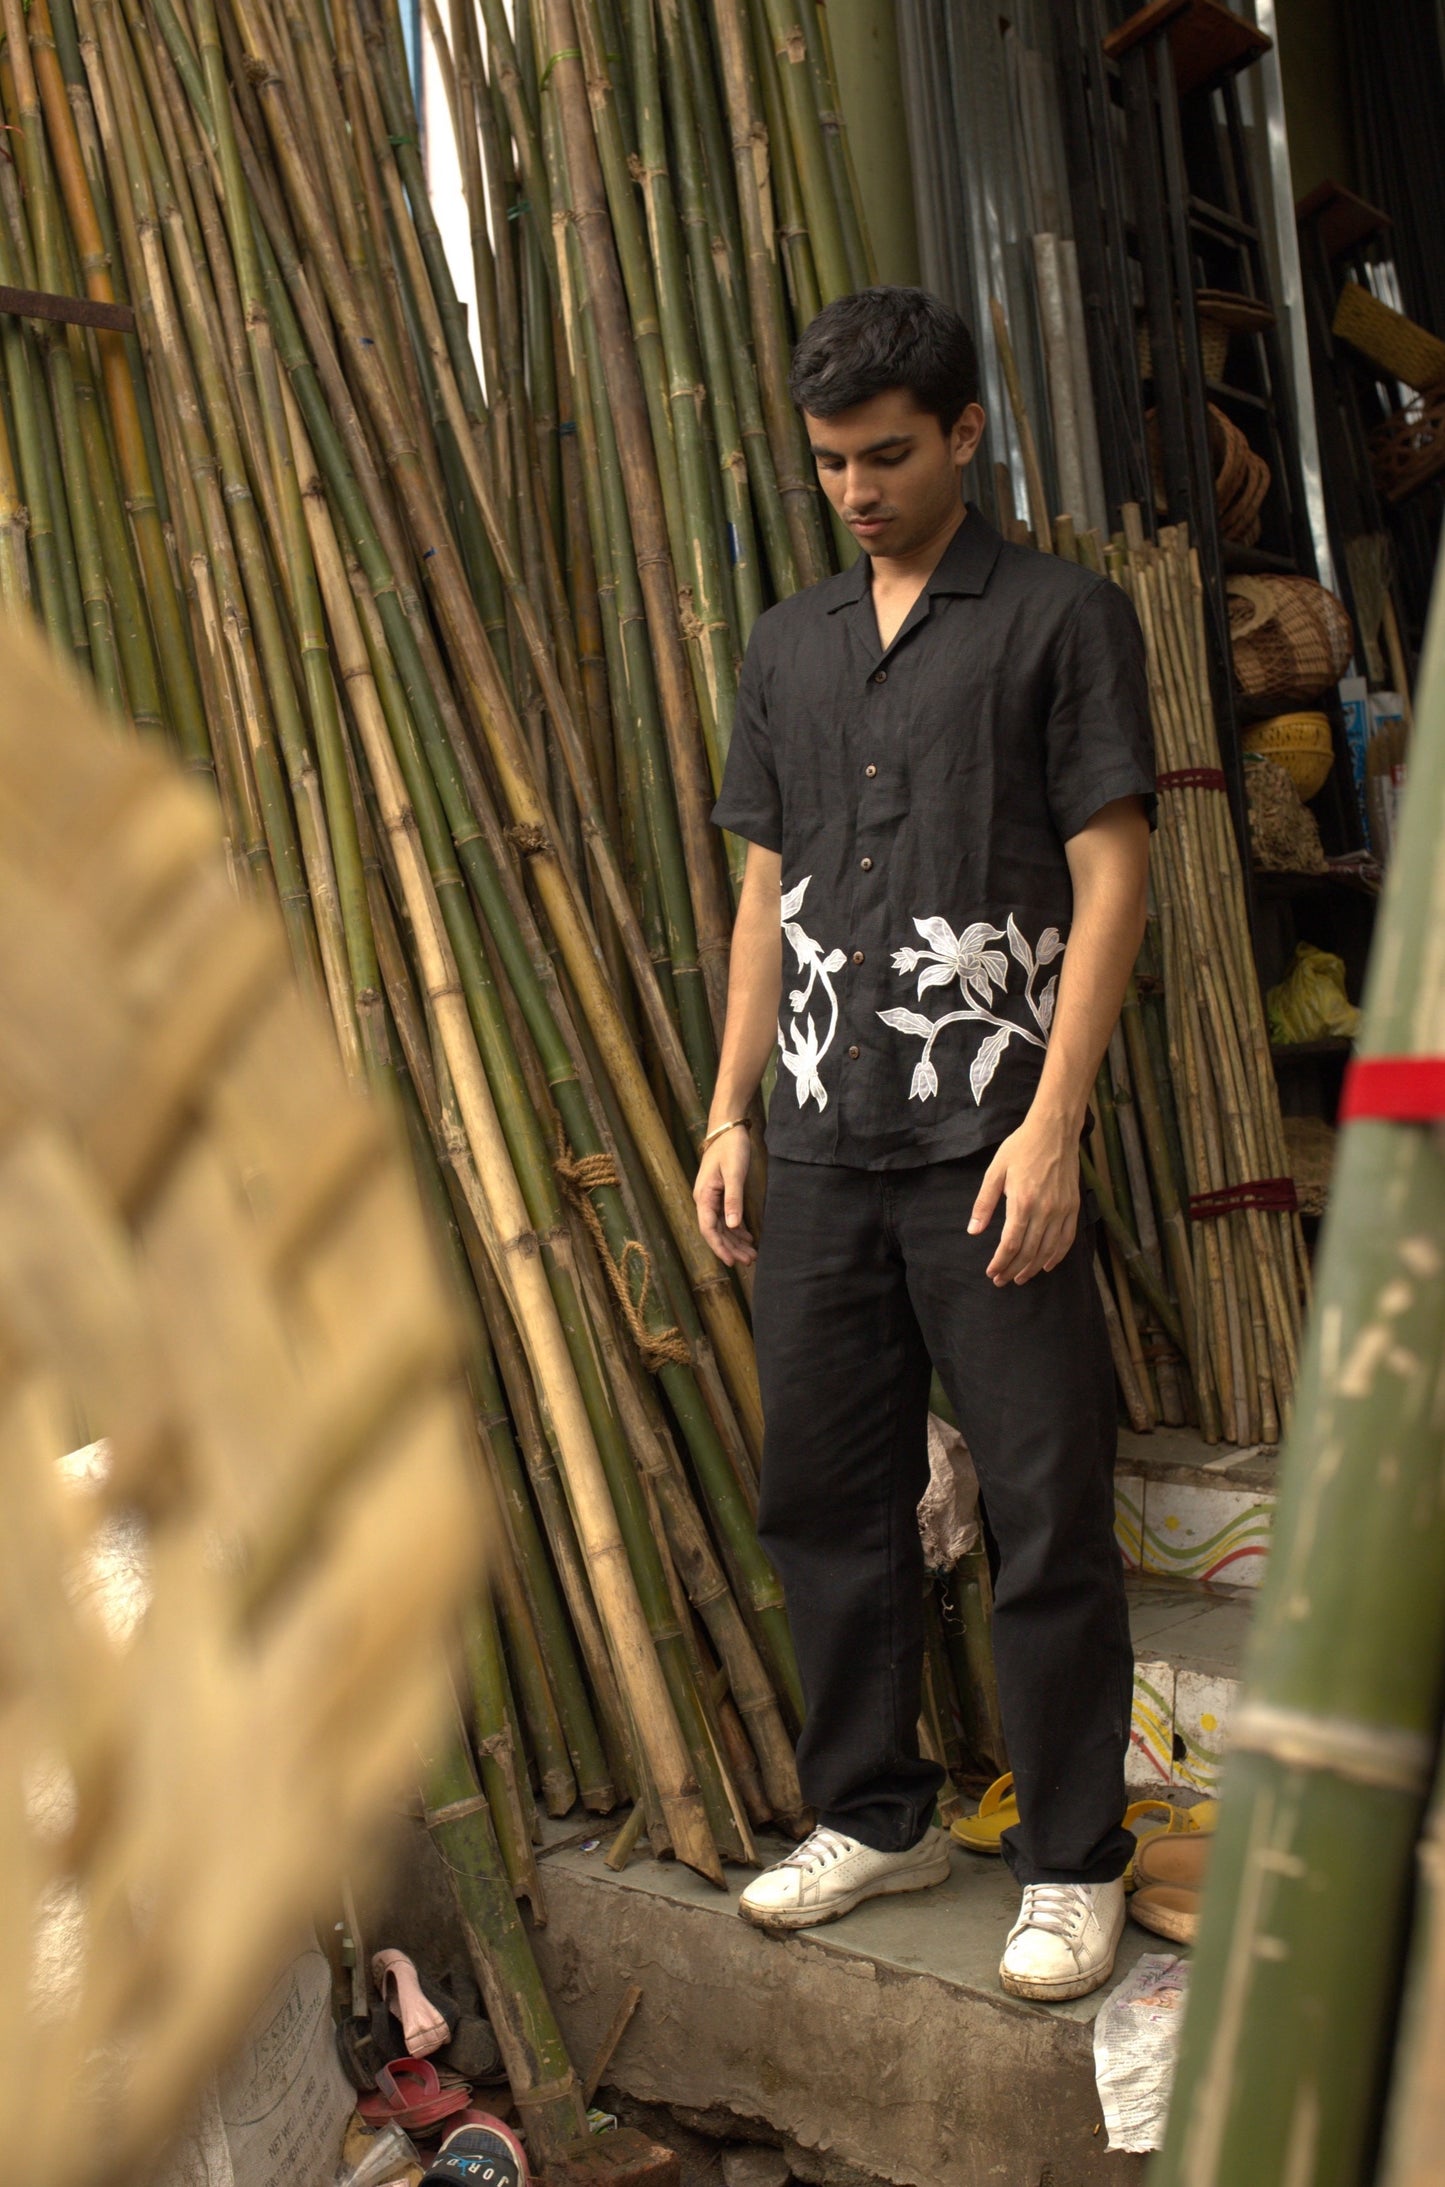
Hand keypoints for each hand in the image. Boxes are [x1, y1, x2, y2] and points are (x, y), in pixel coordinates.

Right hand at [694, 1124, 755, 1265]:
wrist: (728, 1129)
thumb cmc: (730, 1148)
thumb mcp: (734, 1173)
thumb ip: (733, 1200)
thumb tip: (733, 1226)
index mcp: (704, 1196)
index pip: (708, 1229)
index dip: (719, 1247)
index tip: (732, 1262)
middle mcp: (705, 1200)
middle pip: (716, 1231)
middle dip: (731, 1248)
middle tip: (749, 1261)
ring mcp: (712, 1197)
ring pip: (723, 1226)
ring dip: (736, 1241)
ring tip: (752, 1254)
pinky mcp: (721, 1193)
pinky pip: (727, 1217)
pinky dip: (737, 1229)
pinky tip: (748, 1237)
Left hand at [968, 1115, 1080, 1285]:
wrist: (1054, 1130)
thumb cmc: (1021, 1148)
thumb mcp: (995, 1172)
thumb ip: (984, 1203)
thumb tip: (974, 1230)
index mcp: (1023, 1202)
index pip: (1011, 1244)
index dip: (1000, 1262)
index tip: (991, 1272)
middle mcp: (1045, 1210)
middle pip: (1029, 1252)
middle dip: (1013, 1270)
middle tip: (1002, 1280)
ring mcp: (1062, 1210)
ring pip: (1048, 1250)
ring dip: (1033, 1268)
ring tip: (1020, 1278)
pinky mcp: (1073, 1207)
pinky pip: (1067, 1239)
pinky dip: (1057, 1256)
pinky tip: (1047, 1265)